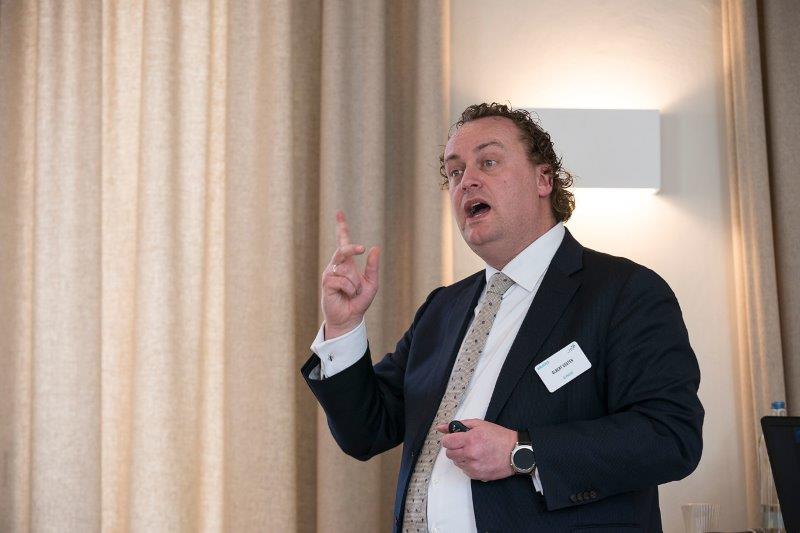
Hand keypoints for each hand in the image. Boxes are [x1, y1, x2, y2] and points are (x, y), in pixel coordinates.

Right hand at [321, 211, 380, 338]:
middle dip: (351, 248)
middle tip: (361, 248)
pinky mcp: (327, 283)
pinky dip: (350, 289)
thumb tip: (375, 248)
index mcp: (347, 263)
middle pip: (343, 249)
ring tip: (353, 293)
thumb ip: (373, 266)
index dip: (341, 228)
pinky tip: (346, 295)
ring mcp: (330, 274)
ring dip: (355, 283)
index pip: (343, 242)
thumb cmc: (359, 300)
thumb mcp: (371, 283)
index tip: (339, 213)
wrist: (350, 317)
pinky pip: (343, 281)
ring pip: (346, 270)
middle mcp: (337, 266)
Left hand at [436, 419, 516, 481]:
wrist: (515, 452)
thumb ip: (459, 425)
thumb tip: (442, 428)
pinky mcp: (477, 476)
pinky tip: (478, 459)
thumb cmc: (499, 437)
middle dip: (454, 448)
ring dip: (461, 457)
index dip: (449, 439)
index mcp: (470, 440)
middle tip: (465, 444)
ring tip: (474, 451)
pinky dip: (468, 465)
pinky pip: (464, 470)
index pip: (446, 442)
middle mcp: (470, 454)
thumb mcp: (479, 424)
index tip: (454, 438)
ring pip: (456, 462)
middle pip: (449, 454)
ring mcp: (474, 467)